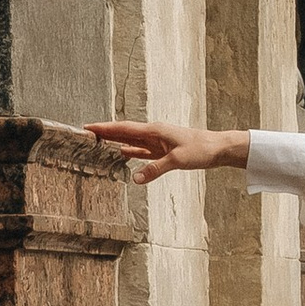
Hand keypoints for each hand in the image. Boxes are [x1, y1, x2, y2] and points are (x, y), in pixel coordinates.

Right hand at [88, 120, 244, 183]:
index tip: (88, 127)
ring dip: (115, 141)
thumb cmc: (201, 149)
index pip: (123, 128)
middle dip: (105, 133)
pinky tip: (121, 153)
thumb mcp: (177, 161)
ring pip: (131, 140)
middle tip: (86, 134)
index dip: (104, 128)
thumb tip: (135, 178)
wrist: (218, 149)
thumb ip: (155, 169)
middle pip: (124, 132)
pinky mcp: (163, 150)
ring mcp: (158, 142)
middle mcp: (153, 134)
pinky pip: (141, 150)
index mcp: (154, 131)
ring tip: (98, 143)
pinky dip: (130, 151)